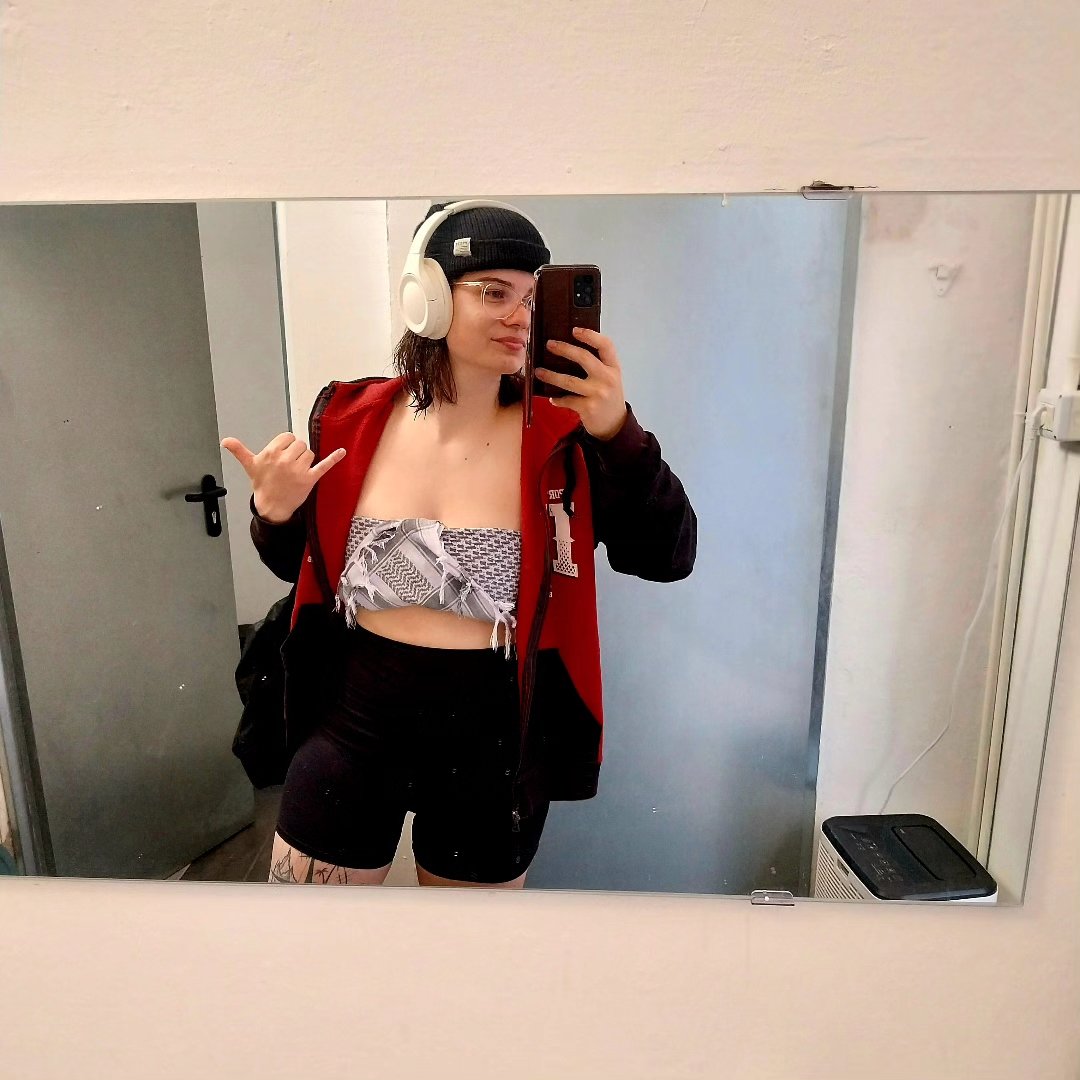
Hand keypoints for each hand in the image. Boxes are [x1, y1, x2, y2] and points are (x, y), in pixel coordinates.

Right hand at [220, 432, 345, 522]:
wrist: (271, 506)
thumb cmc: (262, 484)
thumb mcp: (250, 466)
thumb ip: (239, 451)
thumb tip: (225, 441)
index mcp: (271, 453)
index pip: (288, 437)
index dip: (286, 445)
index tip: (282, 455)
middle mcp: (285, 460)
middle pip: (300, 444)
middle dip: (296, 452)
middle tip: (288, 465)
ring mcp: (298, 470)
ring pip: (310, 453)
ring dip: (305, 459)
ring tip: (296, 471)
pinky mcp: (310, 479)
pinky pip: (324, 465)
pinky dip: (334, 458)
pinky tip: (342, 451)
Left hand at [535, 327, 627, 440]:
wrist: (614, 424)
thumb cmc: (608, 397)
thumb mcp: (610, 377)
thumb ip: (598, 364)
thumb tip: (569, 348)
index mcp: (613, 367)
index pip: (606, 345)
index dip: (590, 335)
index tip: (574, 330)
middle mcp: (607, 378)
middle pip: (584, 358)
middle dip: (564, 349)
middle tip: (549, 345)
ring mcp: (598, 393)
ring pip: (569, 381)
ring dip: (551, 376)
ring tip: (538, 371)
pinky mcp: (588, 408)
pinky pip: (566, 400)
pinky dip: (557, 398)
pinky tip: (551, 397)